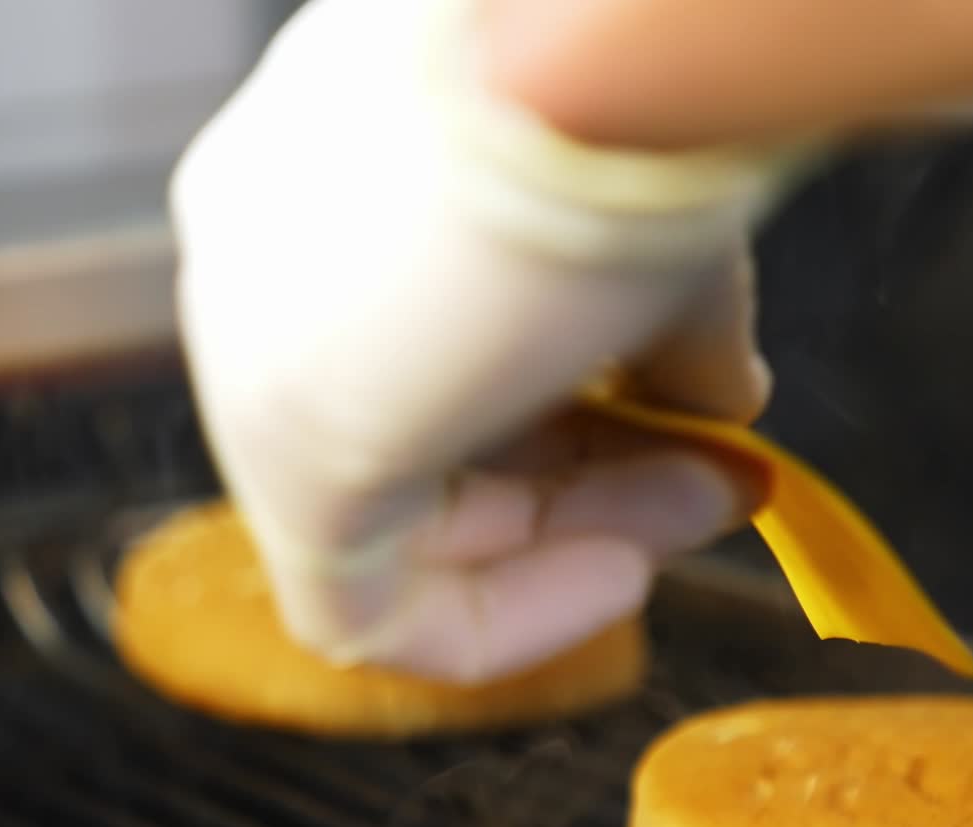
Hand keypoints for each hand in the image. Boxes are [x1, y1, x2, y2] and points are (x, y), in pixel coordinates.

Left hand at [171, 0, 786, 682]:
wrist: (611, 25)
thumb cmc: (621, 92)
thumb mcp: (640, 228)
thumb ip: (658, 339)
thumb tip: (714, 406)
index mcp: (322, 205)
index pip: (431, 370)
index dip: (573, 432)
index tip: (690, 442)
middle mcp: (263, 287)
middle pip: (416, 457)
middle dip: (588, 492)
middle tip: (714, 488)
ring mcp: (258, 369)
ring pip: (396, 530)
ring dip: (568, 536)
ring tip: (701, 499)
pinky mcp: (292, 457)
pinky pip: (361, 610)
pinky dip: (494, 621)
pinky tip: (617, 575)